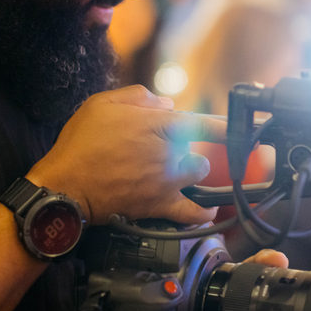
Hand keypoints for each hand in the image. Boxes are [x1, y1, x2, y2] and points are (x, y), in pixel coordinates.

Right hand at [26, 85, 225, 225]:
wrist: (65, 185)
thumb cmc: (80, 143)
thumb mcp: (102, 104)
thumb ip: (138, 97)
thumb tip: (166, 103)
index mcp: (159, 124)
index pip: (206, 124)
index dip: (229, 126)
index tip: (246, 127)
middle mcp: (170, 152)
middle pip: (201, 152)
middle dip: (190, 152)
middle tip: (168, 154)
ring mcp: (167, 180)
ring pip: (199, 175)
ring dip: (192, 174)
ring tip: (174, 175)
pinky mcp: (160, 205)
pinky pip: (192, 213)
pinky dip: (201, 213)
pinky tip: (205, 209)